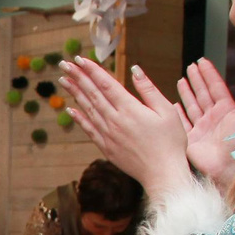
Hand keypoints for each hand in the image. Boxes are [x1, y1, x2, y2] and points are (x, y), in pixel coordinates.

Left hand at [57, 57, 190, 196]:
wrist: (163, 174)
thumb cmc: (170, 142)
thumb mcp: (167, 111)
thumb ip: (148, 89)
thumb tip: (135, 69)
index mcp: (130, 109)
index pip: (106, 84)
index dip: (92, 70)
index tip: (80, 59)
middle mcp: (115, 120)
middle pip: (93, 94)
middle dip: (78, 77)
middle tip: (65, 64)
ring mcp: (108, 135)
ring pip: (88, 109)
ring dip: (75, 93)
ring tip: (64, 80)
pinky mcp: (106, 147)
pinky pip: (88, 129)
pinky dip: (79, 117)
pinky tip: (70, 109)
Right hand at [174, 58, 234, 187]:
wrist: (229, 169)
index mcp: (228, 111)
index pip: (216, 87)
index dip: (209, 74)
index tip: (202, 61)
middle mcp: (214, 118)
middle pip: (203, 94)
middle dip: (197, 80)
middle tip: (191, 66)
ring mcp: (202, 129)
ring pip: (192, 106)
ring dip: (187, 93)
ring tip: (181, 80)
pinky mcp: (191, 140)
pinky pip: (182, 123)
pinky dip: (177, 114)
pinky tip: (174, 104)